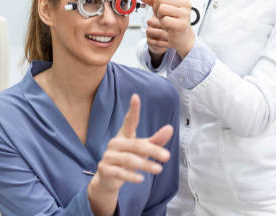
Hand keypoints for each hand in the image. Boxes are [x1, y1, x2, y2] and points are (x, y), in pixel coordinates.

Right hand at [87, 94, 172, 214]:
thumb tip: (170, 128)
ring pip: (128, 159)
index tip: (136, 96)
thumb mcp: (143, 150)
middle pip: (136, 144)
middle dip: (153, 150)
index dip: (133, 110)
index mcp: (124, 135)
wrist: (107, 179)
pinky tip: (141, 179)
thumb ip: (156, 141)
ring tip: (159, 169)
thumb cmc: (128, 160)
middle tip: (167, 156)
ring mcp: (108, 156)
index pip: (129, 121)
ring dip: (145, 165)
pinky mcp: (105, 169)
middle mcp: (115, 143)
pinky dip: (131, 176)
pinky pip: (119, 172)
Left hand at [139, 0, 194, 58]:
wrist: (181, 37)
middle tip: (161, 15)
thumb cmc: (172, 20)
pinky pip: (164, 20)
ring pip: (162, 9)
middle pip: (161, 0)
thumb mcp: (164, 7)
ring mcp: (185, 14)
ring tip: (166, 20)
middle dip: (156, 8)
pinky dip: (163, 24)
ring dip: (160, 16)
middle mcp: (186, 3)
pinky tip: (168, 27)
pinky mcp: (182, 24)